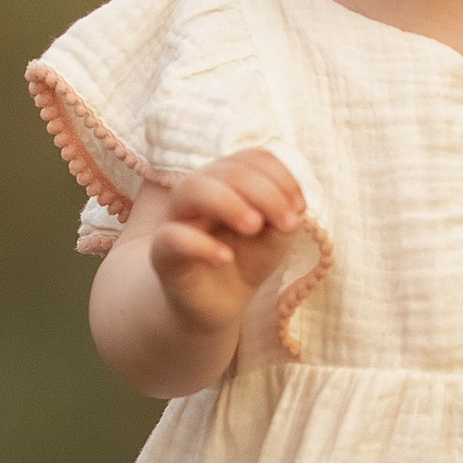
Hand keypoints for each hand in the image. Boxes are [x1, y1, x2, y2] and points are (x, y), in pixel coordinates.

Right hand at [145, 151, 309, 335]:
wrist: (219, 304)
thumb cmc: (245, 260)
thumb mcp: (274, 238)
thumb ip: (284, 219)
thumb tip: (292, 209)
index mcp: (227, 180)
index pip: (251, 159)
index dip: (280, 176)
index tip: (299, 207)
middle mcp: (199, 191)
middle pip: (224, 171)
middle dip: (264, 192)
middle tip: (287, 223)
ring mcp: (177, 219)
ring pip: (191, 189)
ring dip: (229, 203)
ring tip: (254, 226)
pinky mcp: (163, 253)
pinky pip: (172, 238)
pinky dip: (201, 245)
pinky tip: (224, 257)